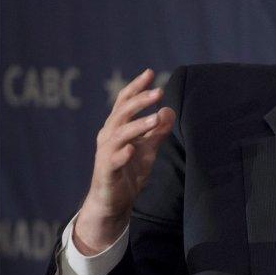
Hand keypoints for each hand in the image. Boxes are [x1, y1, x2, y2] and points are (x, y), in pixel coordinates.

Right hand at [74, 69, 174, 254]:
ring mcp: (105, 154)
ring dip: (137, 125)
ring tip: (155, 119)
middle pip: (122, 113)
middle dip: (140, 101)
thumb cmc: (130, 171)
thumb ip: (158, 131)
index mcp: (117, 127)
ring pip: (119, 134)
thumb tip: (170, 110)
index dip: (136, 87)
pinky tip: (132, 149)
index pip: (124, 102)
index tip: (150, 73)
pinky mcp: (106, 172)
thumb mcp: (148, 149)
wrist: (114, 201)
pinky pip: (113, 161)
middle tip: (159, 92)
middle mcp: (108, 136)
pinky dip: (122, 154)